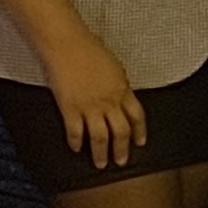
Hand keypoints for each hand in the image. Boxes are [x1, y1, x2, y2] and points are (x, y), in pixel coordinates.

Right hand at [42, 34, 147, 170]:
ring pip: (100, 137)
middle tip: (121, 161)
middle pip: (121, 132)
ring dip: (101, 153)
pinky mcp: (70, 108)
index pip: (137, 116)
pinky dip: (75, 142)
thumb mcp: (114, 65)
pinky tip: (76, 148)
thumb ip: (118, 83)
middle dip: (122, 149)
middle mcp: (109, 101)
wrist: (67, 43)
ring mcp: (90, 106)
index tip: (140, 141)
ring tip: (100, 164)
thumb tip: (121, 93)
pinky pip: (75, 131)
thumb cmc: (88, 47)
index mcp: (122, 89)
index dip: (140, 131)